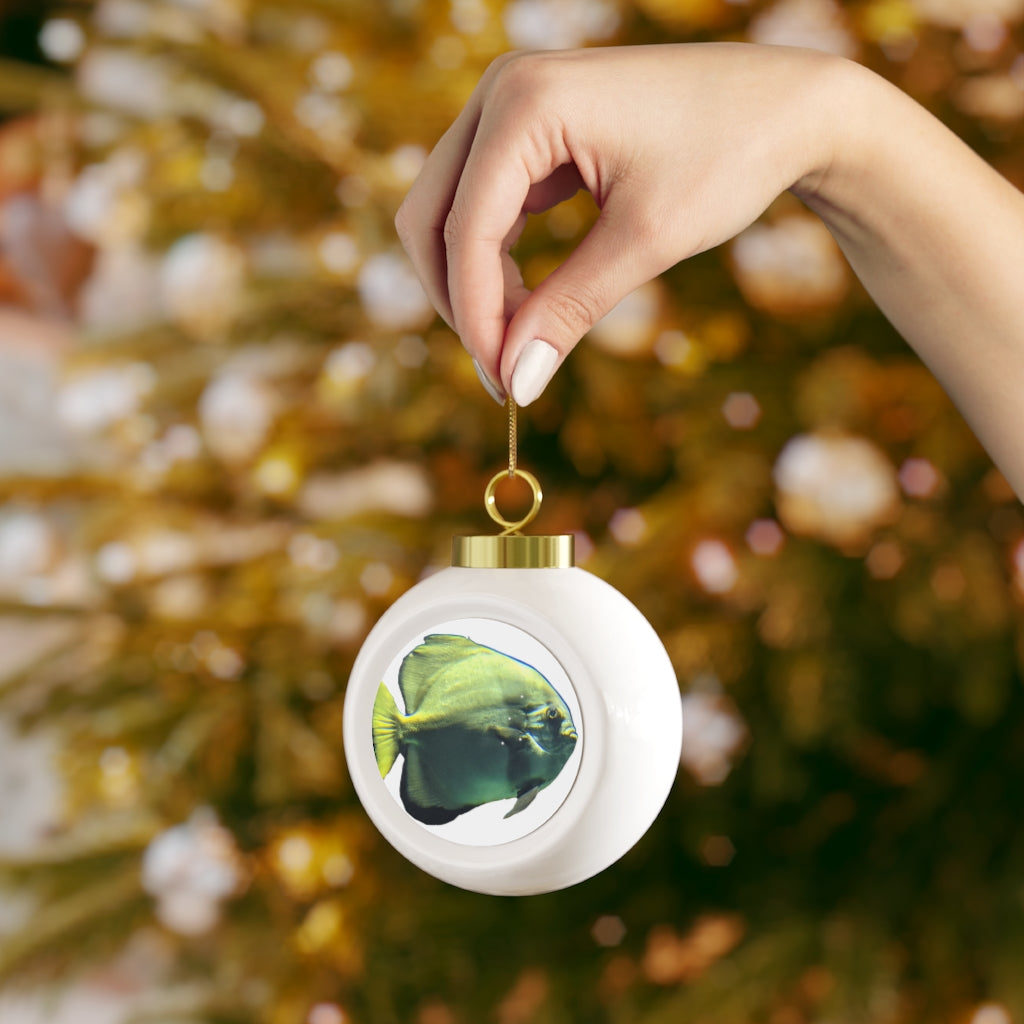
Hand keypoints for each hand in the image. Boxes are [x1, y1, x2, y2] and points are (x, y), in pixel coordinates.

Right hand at [395, 43, 843, 404]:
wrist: (787, 107)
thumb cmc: (728, 156)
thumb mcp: (645, 242)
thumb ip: (569, 310)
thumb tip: (517, 382)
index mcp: (525, 102)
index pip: (465, 230)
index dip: (476, 317)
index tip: (504, 384)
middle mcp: (502, 91)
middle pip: (430, 217)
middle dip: (459, 300)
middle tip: (503, 370)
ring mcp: (512, 106)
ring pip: (449, 213)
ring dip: (474, 283)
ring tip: (523, 342)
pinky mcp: (529, 129)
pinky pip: (484, 204)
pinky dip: (496, 260)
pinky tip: (530, 303)